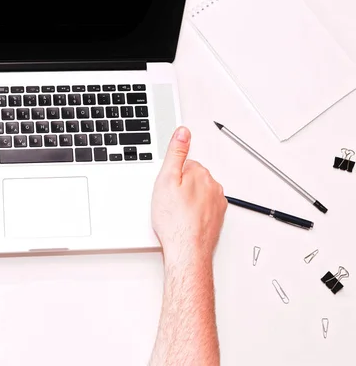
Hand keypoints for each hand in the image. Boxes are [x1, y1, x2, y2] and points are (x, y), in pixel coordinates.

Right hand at [151, 127, 226, 261]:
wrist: (187, 250)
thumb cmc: (175, 220)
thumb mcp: (166, 180)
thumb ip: (175, 153)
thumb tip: (183, 132)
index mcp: (200, 174)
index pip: (184, 164)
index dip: (171, 176)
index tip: (166, 188)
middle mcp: (212, 186)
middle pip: (192, 178)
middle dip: (180, 187)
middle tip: (168, 201)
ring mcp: (216, 203)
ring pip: (198, 194)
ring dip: (187, 201)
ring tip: (175, 213)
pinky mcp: (216, 218)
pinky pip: (203, 208)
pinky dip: (194, 213)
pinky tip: (183, 221)